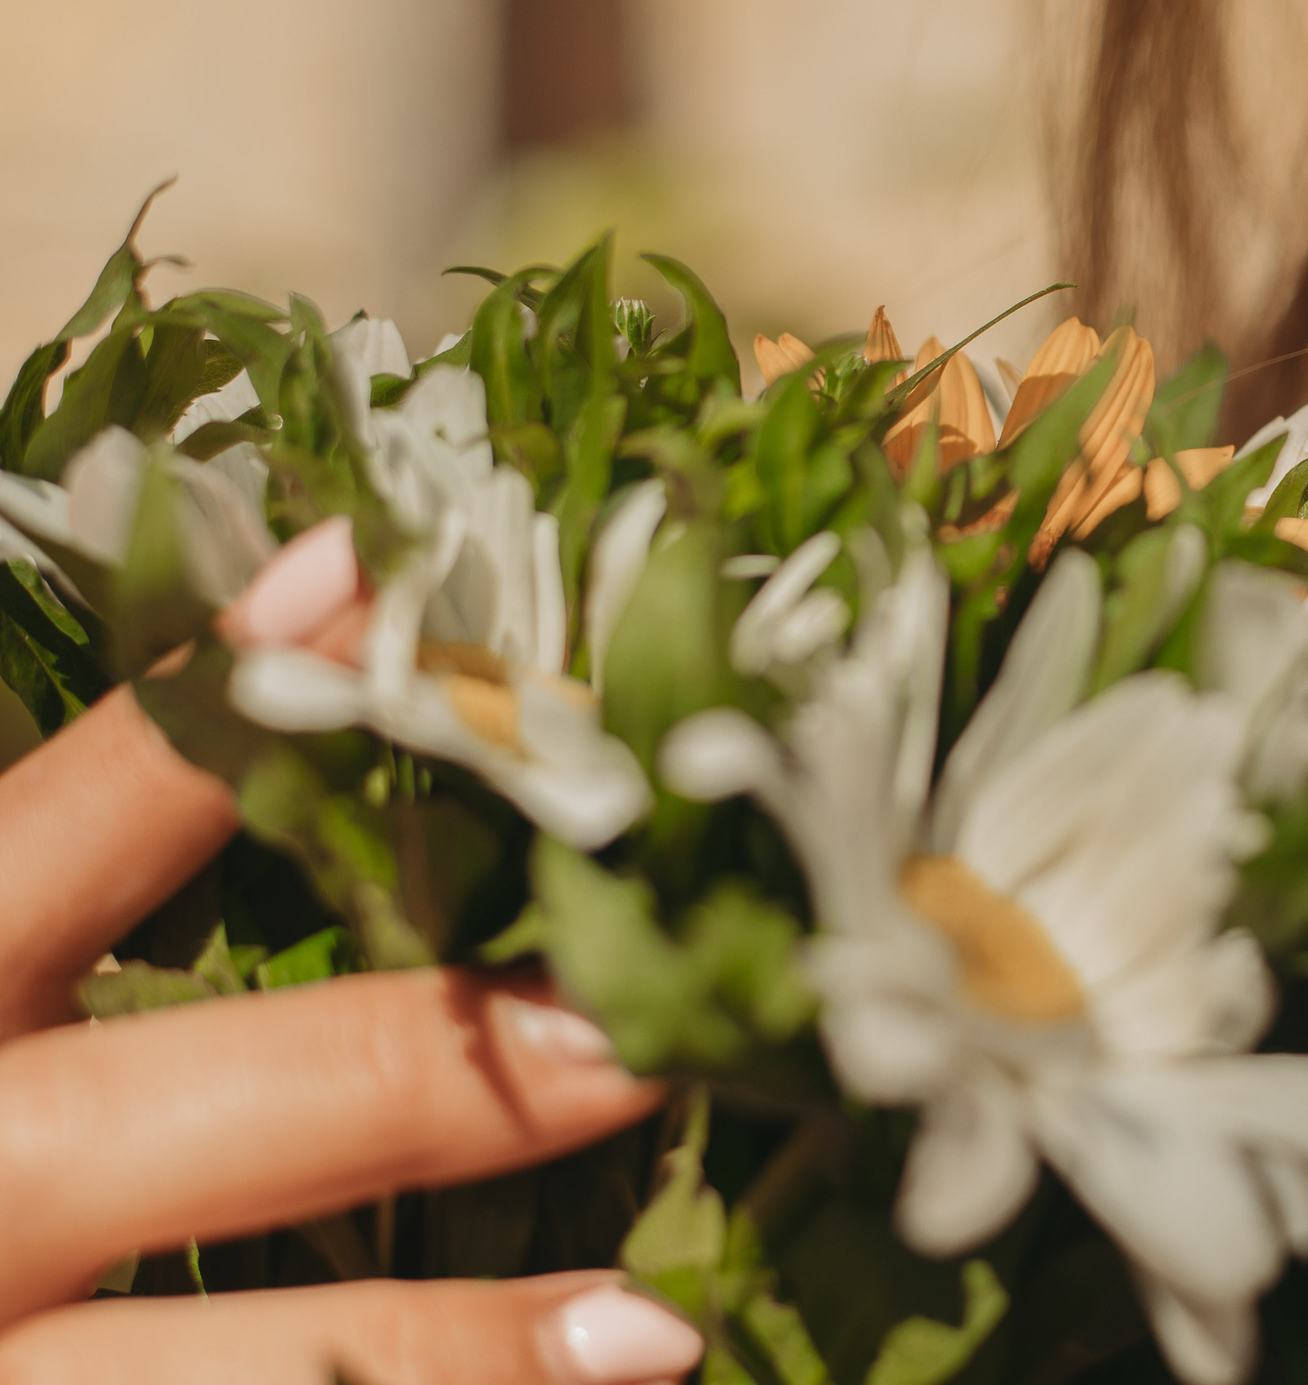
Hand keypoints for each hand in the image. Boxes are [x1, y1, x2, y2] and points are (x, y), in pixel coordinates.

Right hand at [0, 524, 698, 1384]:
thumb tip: (302, 657)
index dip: (199, 719)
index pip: (39, 837)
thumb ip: (62, 877)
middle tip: (635, 1034)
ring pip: (206, 1375)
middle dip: (404, 1078)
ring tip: (655, 1330)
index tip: (371, 590)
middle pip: (150, 1125)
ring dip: (432, 1356)